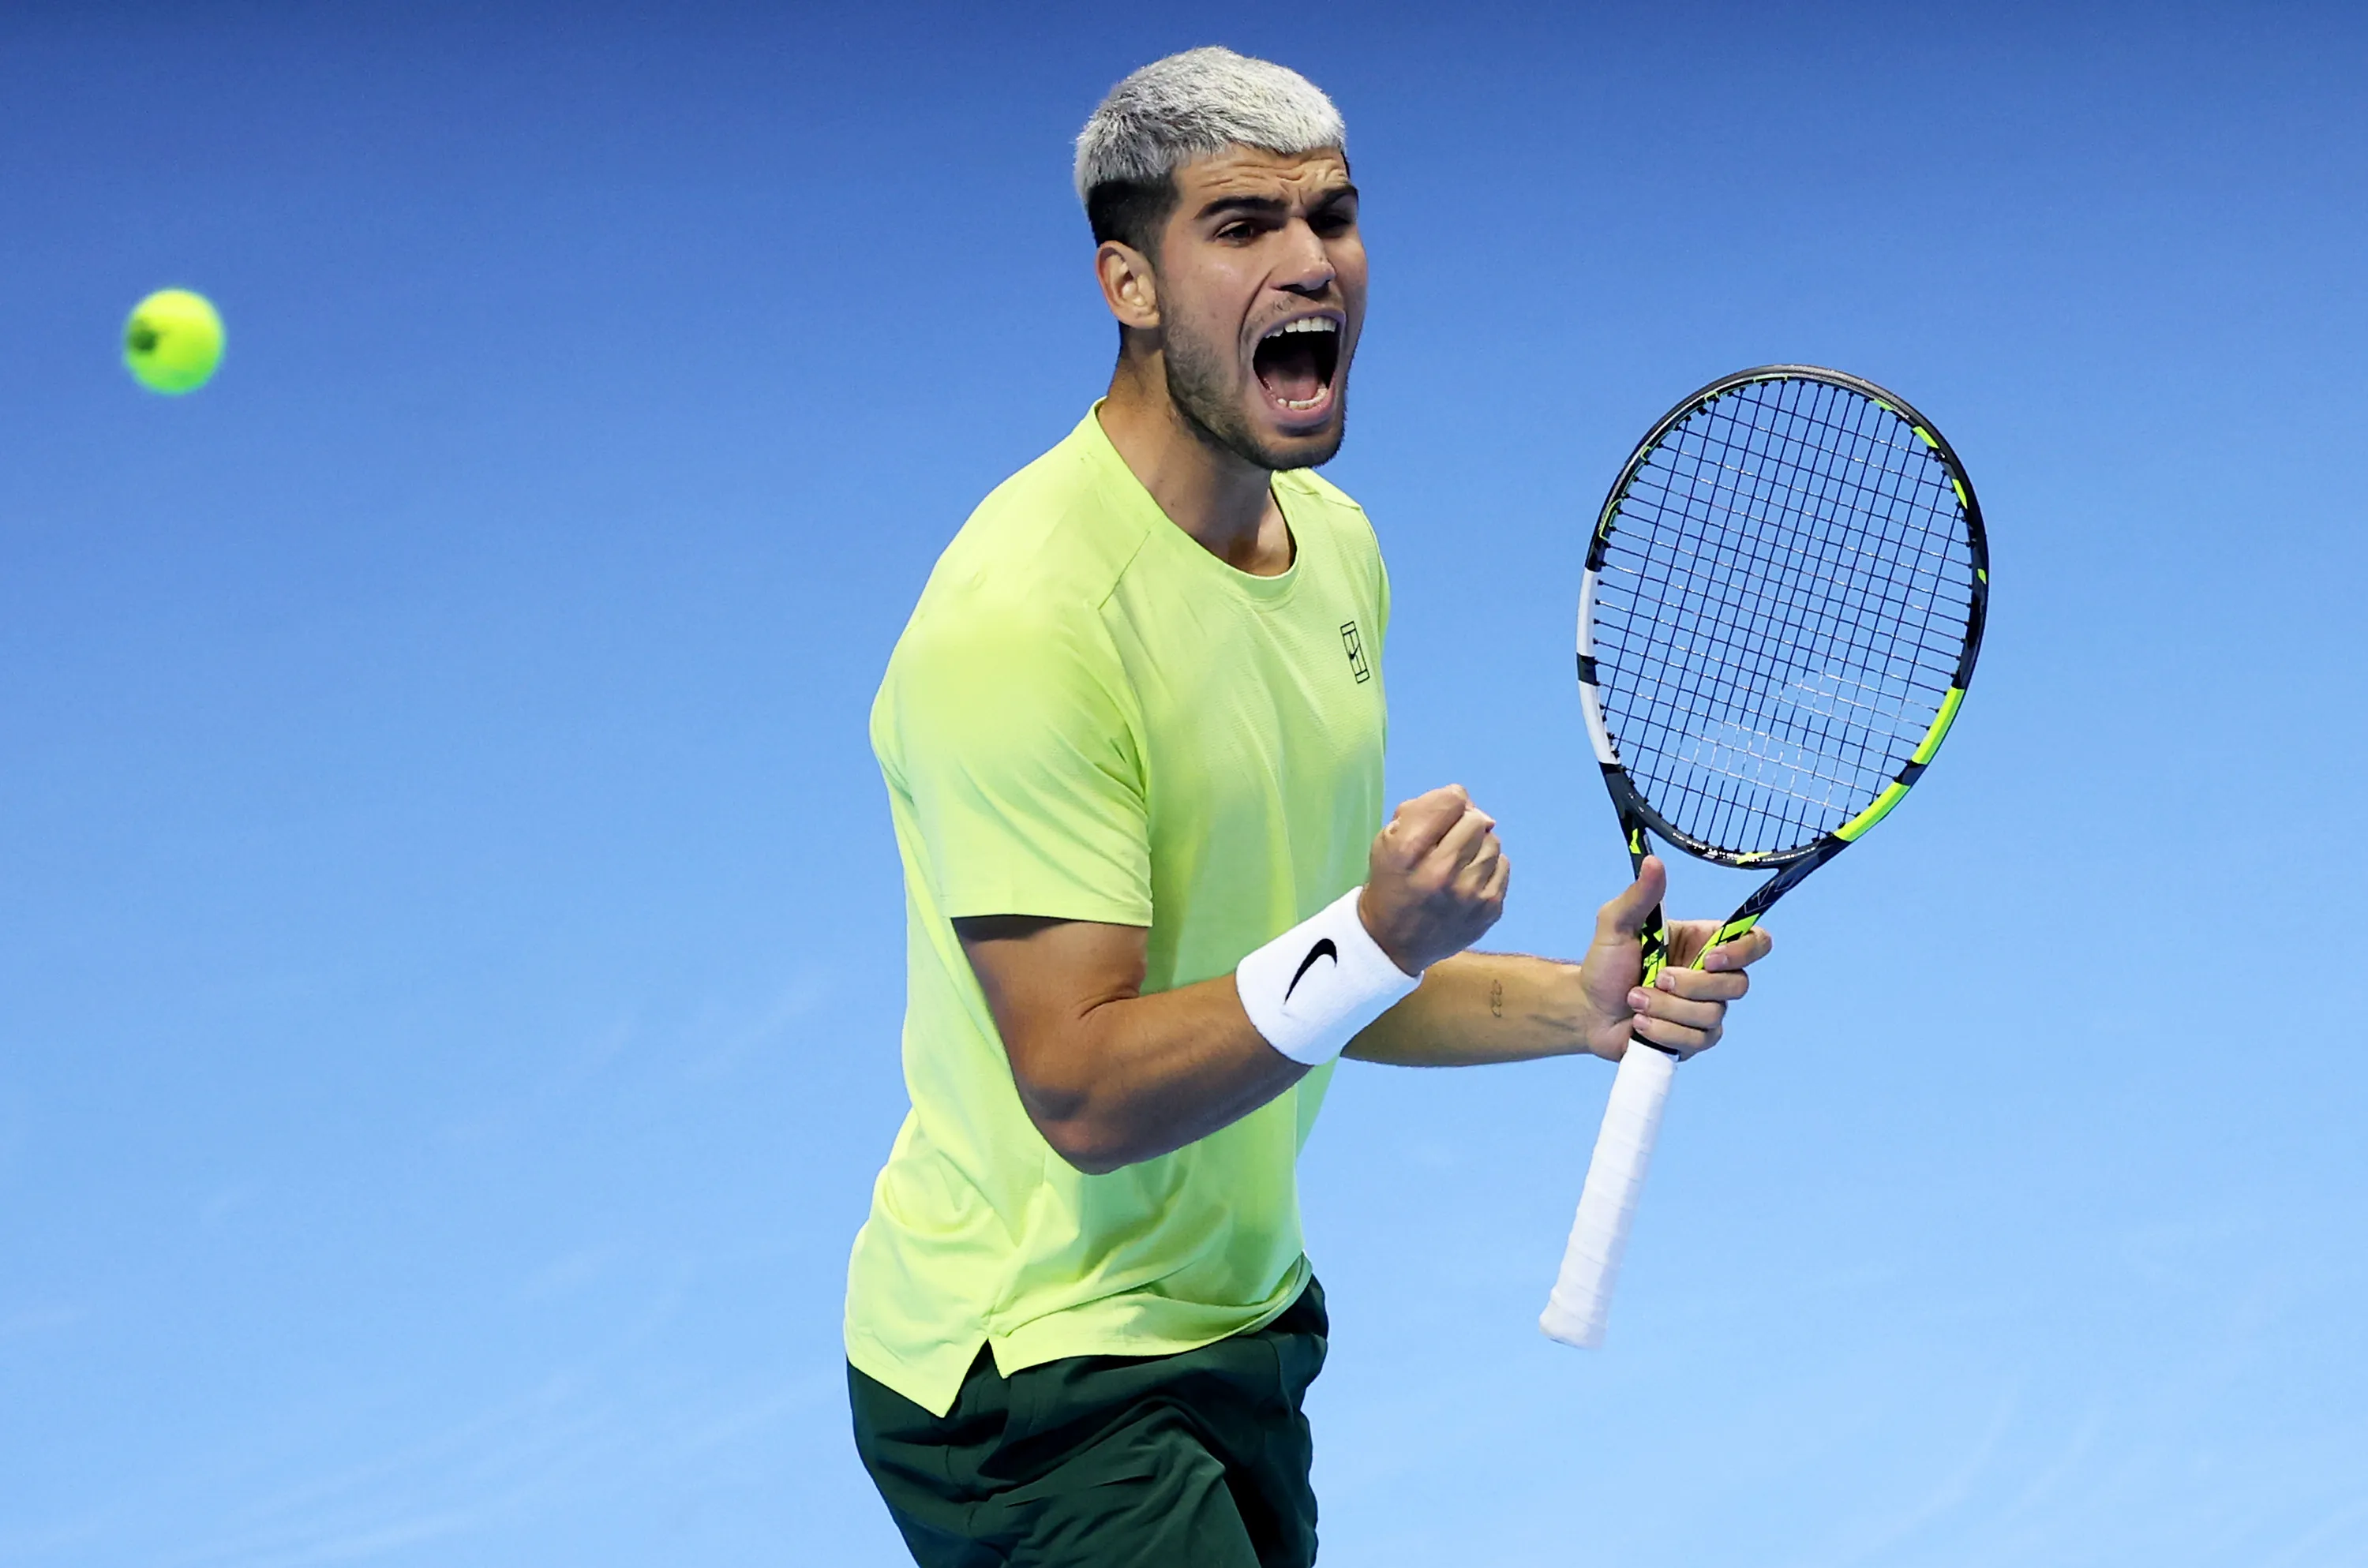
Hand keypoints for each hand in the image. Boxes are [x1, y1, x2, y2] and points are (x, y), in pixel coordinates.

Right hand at [1358, 785, 1507, 973]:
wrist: (1393, 943)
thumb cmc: (1391, 883)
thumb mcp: (1387, 841)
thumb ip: (1422, 810)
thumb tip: (1467, 801)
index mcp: (1407, 852)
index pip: (1451, 801)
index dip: (1447, 802)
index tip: (1440, 816)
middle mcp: (1440, 873)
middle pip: (1476, 820)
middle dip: (1463, 824)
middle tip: (1449, 841)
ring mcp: (1469, 895)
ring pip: (1493, 842)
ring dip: (1478, 846)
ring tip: (1459, 862)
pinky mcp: (1490, 910)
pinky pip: (1503, 866)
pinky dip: (1488, 867)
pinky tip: (1469, 879)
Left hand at [1575, 855, 1773, 1061]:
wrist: (1586, 1009)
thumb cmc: (1604, 963)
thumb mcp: (1616, 924)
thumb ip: (1639, 897)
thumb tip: (1653, 862)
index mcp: (1704, 944)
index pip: (1755, 943)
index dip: (1743, 952)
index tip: (1708, 959)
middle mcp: (1712, 977)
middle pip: (1738, 985)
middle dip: (1691, 986)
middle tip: (1655, 979)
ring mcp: (1706, 1011)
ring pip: (1713, 1015)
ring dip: (1667, 1009)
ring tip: (1635, 1001)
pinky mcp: (1694, 1040)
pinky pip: (1697, 1041)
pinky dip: (1664, 1031)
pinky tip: (1640, 1024)